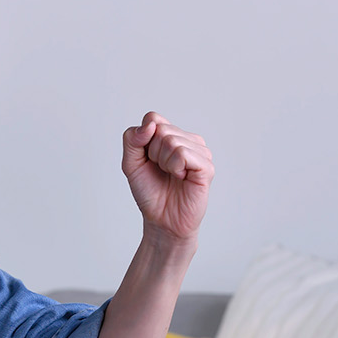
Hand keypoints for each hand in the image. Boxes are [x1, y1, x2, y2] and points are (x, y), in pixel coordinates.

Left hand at [122, 112, 213, 246]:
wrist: (161, 219)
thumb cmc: (150, 192)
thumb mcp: (131, 163)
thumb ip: (132, 139)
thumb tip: (150, 125)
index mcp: (171, 135)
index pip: (153, 118)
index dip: (143, 140)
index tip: (147, 159)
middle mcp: (187, 140)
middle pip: (161, 129)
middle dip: (153, 154)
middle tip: (160, 171)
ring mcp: (199, 152)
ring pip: (172, 141)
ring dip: (164, 163)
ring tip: (171, 176)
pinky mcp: (206, 166)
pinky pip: (183, 154)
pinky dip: (175, 168)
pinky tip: (181, 178)